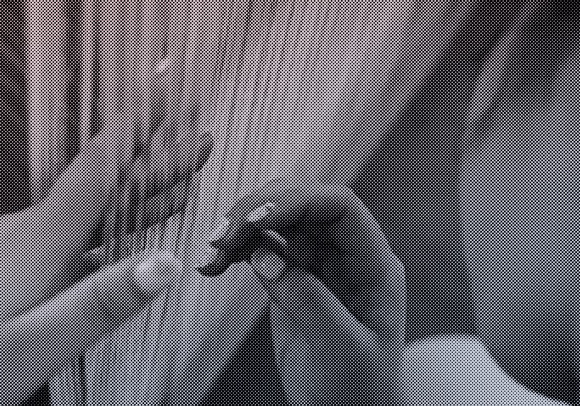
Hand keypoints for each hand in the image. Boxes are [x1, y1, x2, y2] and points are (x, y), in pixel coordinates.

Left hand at [0, 116, 211, 404]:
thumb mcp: (33, 345)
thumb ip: (100, 302)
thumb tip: (164, 264)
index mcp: (40, 237)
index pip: (103, 163)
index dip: (141, 122)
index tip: (171, 88)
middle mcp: (37, 227)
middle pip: (111, 177)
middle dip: (160, 150)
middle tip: (200, 131)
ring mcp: (32, 241)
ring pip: (103, 200)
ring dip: (149, 180)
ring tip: (189, 165)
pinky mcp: (29, 258)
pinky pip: (89, 225)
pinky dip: (126, 213)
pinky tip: (147, 213)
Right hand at [198, 180, 405, 405]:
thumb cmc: (358, 391)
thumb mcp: (341, 350)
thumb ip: (308, 300)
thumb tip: (266, 256)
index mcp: (373, 263)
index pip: (340, 207)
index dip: (299, 201)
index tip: (256, 217)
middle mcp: (346, 252)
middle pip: (304, 204)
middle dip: (261, 209)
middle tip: (224, 234)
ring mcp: (317, 260)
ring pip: (278, 219)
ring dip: (242, 226)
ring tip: (213, 252)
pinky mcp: (291, 273)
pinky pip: (262, 244)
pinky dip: (237, 247)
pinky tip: (217, 262)